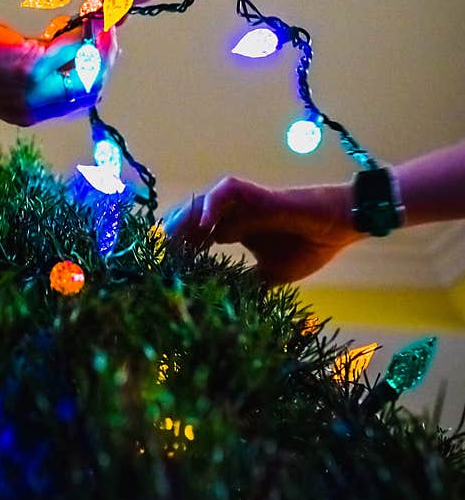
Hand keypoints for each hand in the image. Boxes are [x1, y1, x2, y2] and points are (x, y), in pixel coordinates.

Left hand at [0, 11, 117, 126]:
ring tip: (99, 14)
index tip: (102, 45)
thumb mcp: (3, 73)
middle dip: (107, 55)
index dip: (98, 73)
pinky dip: (82, 28)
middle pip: (92, 87)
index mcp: (29, 113)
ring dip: (100, 38)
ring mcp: (35, 87)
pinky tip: (80, 13)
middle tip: (109, 27)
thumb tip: (68, 41)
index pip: (81, 100)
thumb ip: (36, 67)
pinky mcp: (31, 63)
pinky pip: (72, 45)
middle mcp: (36, 106)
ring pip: (87, 66)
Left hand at [163, 177, 362, 285]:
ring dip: (184, 221)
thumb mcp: (271, 275)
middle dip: (172, 238)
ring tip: (173, 243)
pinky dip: (211, 203)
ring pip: (201, 204)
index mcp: (231, 230)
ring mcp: (241, 203)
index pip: (193, 238)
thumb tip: (228, 309)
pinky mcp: (255, 194)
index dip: (177, 251)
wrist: (339, 228)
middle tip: (159, 259)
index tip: (163, 272)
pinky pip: (226, 190)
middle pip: (189, 220)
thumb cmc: (308, 247)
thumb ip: (247, 285)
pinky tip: (205, 224)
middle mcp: (230, 215)